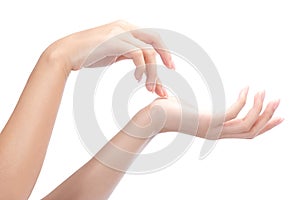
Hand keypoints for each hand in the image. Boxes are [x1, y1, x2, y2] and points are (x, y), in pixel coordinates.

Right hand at [44, 20, 173, 96]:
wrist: (66, 53)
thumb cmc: (88, 54)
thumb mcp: (112, 51)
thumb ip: (127, 52)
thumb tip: (140, 62)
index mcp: (126, 28)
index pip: (151, 37)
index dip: (163, 51)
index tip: (169, 65)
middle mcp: (125, 27)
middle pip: (155, 39)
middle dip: (166, 56)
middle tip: (172, 70)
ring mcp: (119, 32)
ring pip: (147, 51)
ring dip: (152, 71)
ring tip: (151, 88)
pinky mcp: (114, 41)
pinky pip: (137, 54)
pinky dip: (142, 68)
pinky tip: (137, 78)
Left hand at [130, 87, 282, 138]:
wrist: (150, 117)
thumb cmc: (165, 110)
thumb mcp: (185, 107)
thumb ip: (192, 106)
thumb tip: (184, 96)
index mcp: (215, 130)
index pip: (246, 133)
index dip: (264, 125)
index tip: (278, 116)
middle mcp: (217, 133)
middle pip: (251, 131)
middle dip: (267, 117)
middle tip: (278, 101)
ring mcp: (213, 129)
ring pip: (247, 124)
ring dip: (259, 108)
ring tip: (265, 92)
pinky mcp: (207, 122)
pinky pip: (233, 113)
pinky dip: (243, 101)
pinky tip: (246, 88)